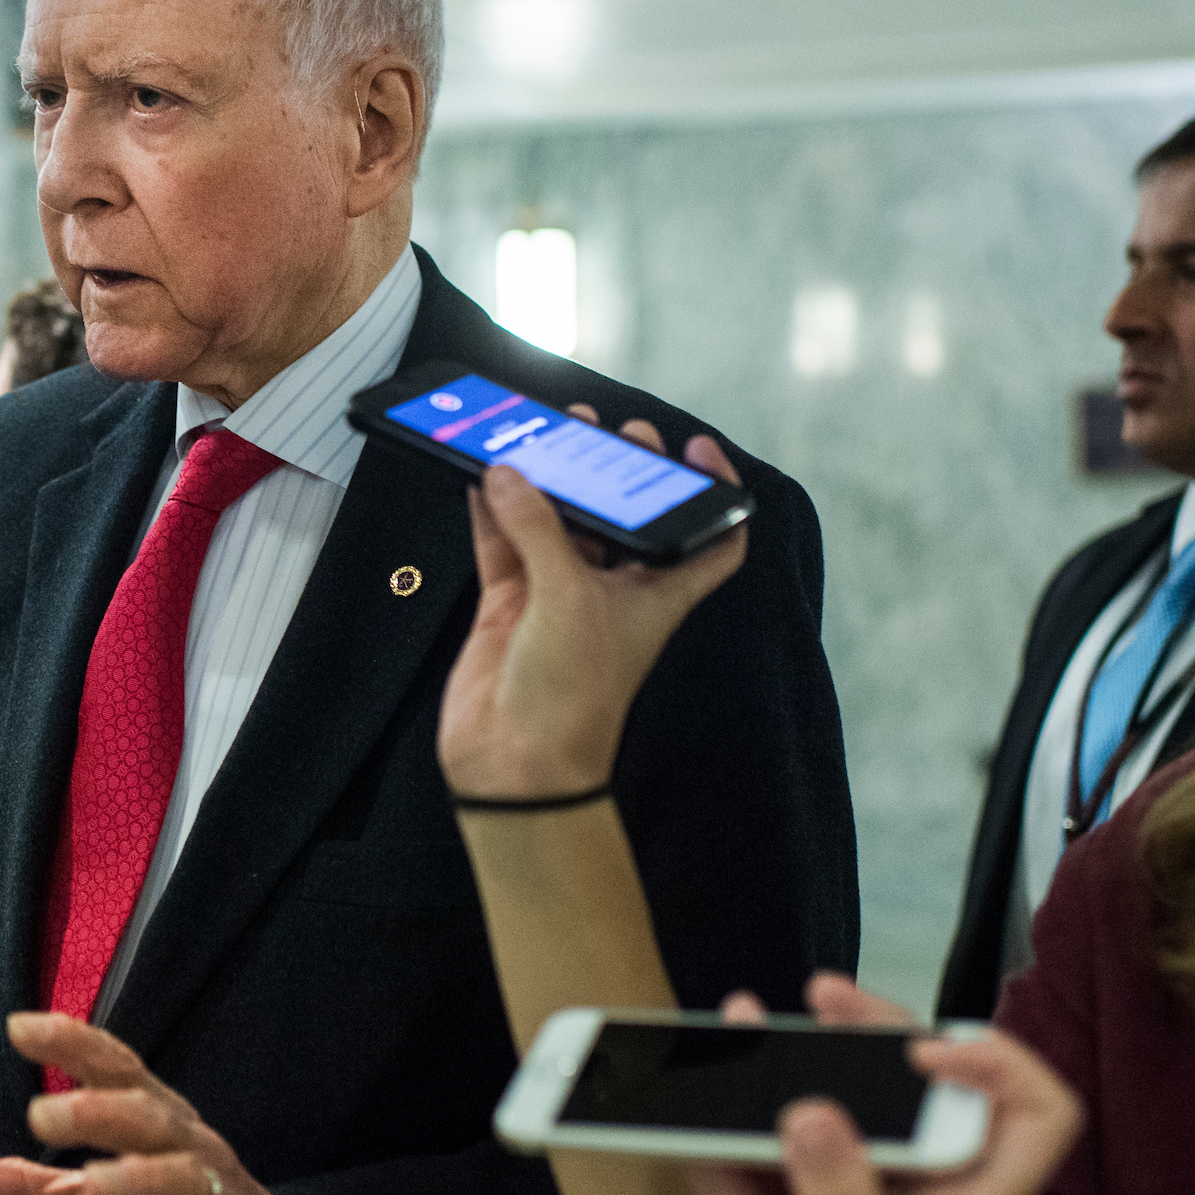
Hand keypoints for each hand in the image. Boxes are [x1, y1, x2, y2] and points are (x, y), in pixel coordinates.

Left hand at [0, 1015, 337, 1194]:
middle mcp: (190, 1149)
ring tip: (94, 1183)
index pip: (116, 1069)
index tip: (19, 1026)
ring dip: (141, 1178)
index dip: (74, 1042)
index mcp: (156, 1124)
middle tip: (41, 1112)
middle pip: (150, 1116)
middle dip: (100, 1109)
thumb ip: (24, 1186)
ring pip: (186, 1179)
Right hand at [438, 412, 747, 799]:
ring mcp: (557, 596)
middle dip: (611, 470)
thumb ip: (538, 529)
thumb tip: (510, 476)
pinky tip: (482, 476)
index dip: (711, 494)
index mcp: (656, 592)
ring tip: (538, 435)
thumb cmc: (573, 700)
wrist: (516, 766)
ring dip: (545, 482)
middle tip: (596, 429)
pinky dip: (491, 510)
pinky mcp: (509, 606)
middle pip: (619, 516)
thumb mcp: (569, 599)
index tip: (698, 452)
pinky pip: (501, 543)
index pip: (707, 540)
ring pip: (554, 522)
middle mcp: (612, 591)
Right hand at [685, 974, 1080, 1194]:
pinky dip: (741, 1191)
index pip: (1032, 1115)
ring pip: (836, 1160)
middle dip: (858, 1050)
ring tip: (731, 1049)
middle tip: (804, 1004)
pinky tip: (696, 1154)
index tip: (918, 1048)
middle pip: (913, 1114)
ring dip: (782, 1104)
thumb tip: (811, 1107)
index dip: (992, 1062)